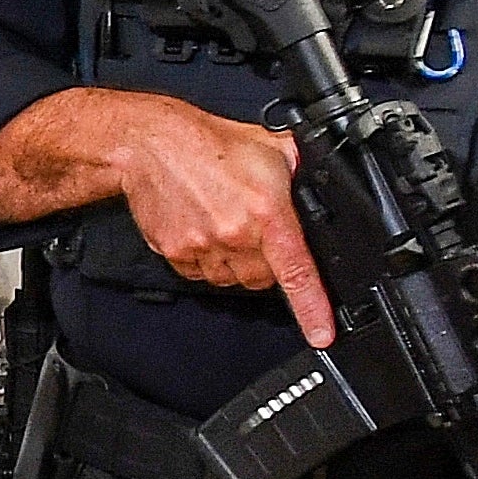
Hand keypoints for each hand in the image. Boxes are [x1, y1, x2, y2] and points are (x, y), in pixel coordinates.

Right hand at [0, 90, 333, 346]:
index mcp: (267, 211)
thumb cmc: (209, 143)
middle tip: (258, 235)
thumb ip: (302, 171)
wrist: (152, 144)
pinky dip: (207, 262)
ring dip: (236, 265)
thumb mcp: (272, 147)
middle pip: (263, 280)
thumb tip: (325, 182)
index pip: (296, 271)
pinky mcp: (176, 253)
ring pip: (232, 280)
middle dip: (267, 265)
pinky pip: (201, 275)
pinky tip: (204, 232)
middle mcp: (235, 234)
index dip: (313, 309)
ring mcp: (202, 247)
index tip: (322, 335)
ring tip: (226, 228)